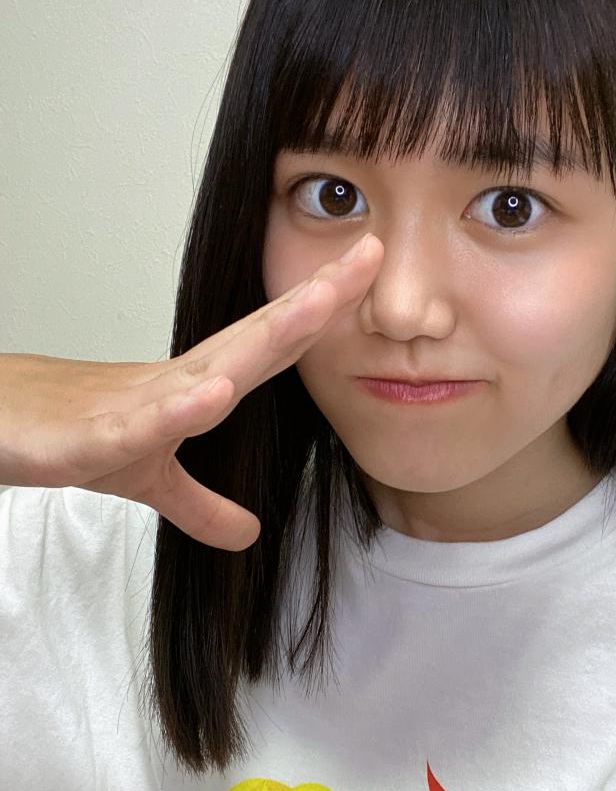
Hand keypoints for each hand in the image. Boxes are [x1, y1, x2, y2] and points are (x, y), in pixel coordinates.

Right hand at [0, 233, 381, 549]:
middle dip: (314, 301)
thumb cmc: (69, 430)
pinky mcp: (95, 439)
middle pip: (258, 339)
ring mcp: (138, 406)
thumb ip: (202, 504)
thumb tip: (248, 534)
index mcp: (196, 386)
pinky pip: (141, 425)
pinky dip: (178, 409)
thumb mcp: (148, 480)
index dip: (319, 315)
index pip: (269, 346)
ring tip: (318, 306)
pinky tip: (213, 393)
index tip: (369, 275)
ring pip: (212, 367)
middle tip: (371, 256)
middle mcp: (177, 383)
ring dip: (265, 338)